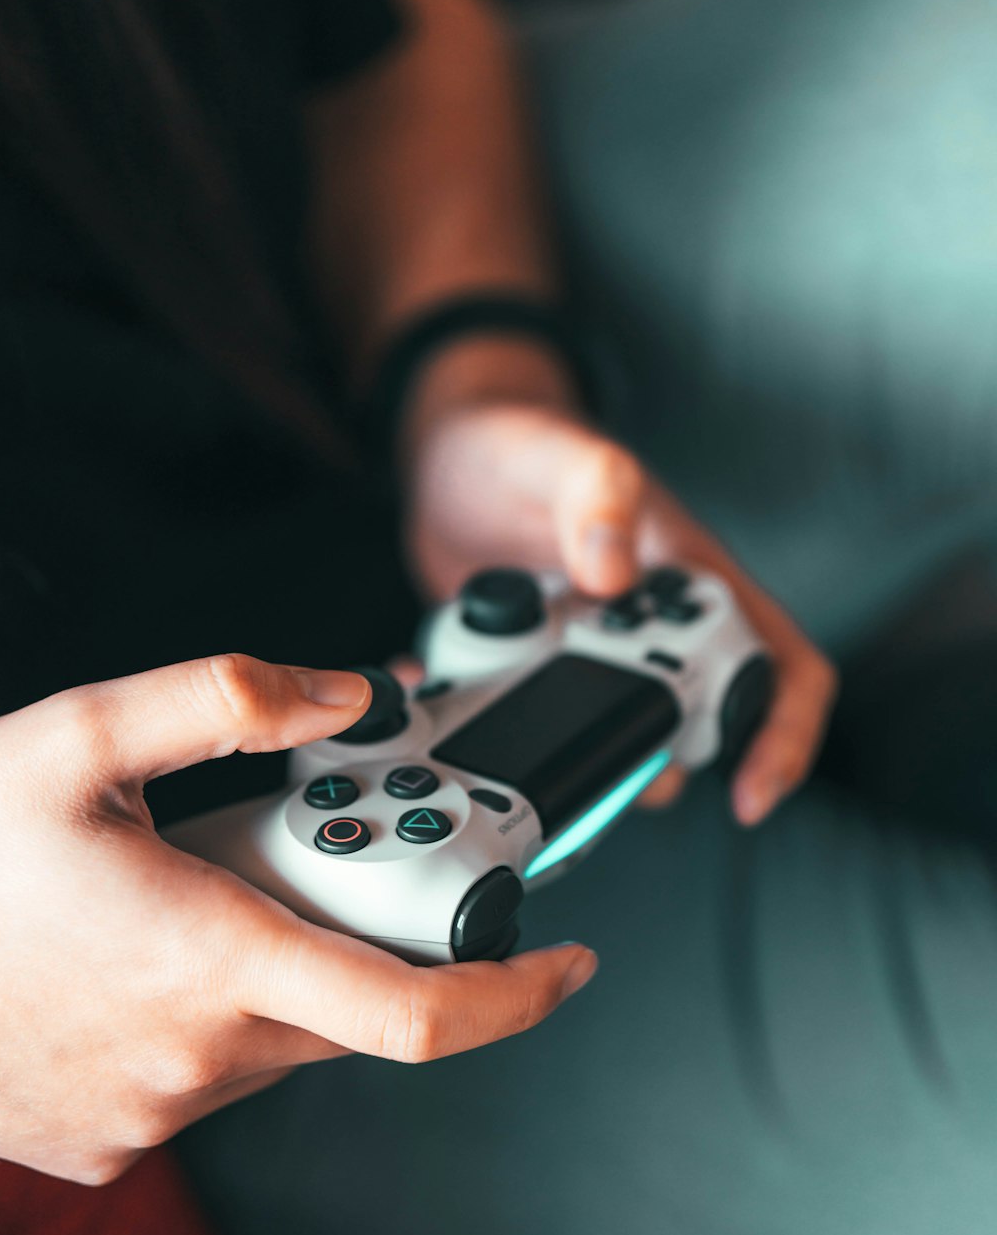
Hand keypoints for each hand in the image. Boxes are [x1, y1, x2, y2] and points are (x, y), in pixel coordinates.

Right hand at [0, 655, 595, 1183]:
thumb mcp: (82, 735)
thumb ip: (229, 698)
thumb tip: (347, 695)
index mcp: (215, 957)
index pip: (417, 1011)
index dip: (518, 992)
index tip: (569, 957)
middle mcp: (201, 1055)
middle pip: (354, 1003)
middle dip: (362, 930)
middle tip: (300, 856)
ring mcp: (157, 1112)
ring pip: (286, 1035)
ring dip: (282, 965)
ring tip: (193, 889)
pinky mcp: (117, 1139)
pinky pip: (216, 1073)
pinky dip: (221, 1010)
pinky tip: (148, 953)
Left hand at [405, 394, 837, 825]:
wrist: (452, 455)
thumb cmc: (522, 440)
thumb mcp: (558, 455)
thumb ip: (596, 493)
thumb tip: (615, 570)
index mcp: (690, 572)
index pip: (780, 663)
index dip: (782, 735)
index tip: (751, 793)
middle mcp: (656, 622)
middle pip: (705, 725)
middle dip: (667, 760)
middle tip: (612, 769)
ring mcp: (601, 652)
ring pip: (628, 738)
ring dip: (589, 759)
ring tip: (533, 744)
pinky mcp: (547, 669)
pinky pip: (551, 728)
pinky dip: (517, 736)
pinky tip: (475, 720)